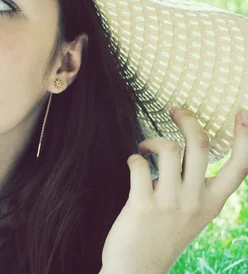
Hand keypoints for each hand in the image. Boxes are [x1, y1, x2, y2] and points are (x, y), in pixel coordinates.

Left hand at [101, 107, 247, 273]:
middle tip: (174, 111)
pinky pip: (139, 164)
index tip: (242, 112)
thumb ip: (195, 186)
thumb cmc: (163, 235)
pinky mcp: (143, 205)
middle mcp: (196, 201)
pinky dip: (134, 157)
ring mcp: (170, 204)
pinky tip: (133, 164)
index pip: (240, 167)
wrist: (138, 269)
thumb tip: (181, 149)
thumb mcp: (193, 214)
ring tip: (145, 148)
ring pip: (168, 148)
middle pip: (199, 144)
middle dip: (187, 118)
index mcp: (213, 202)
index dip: (245, 137)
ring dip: (152, 140)